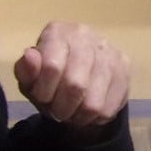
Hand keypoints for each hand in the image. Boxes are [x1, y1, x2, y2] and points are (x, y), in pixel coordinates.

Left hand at [13, 22, 130, 126]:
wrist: (80, 73)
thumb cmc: (49, 77)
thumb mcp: (30, 77)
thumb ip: (26, 70)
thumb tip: (31, 56)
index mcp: (57, 32)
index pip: (52, 68)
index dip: (44, 92)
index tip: (43, 97)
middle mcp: (85, 35)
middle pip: (75, 86)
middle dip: (62, 108)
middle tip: (59, 111)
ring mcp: (108, 50)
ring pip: (93, 102)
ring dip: (79, 116)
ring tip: (74, 112)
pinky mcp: (125, 66)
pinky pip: (109, 108)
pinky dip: (95, 118)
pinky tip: (89, 110)